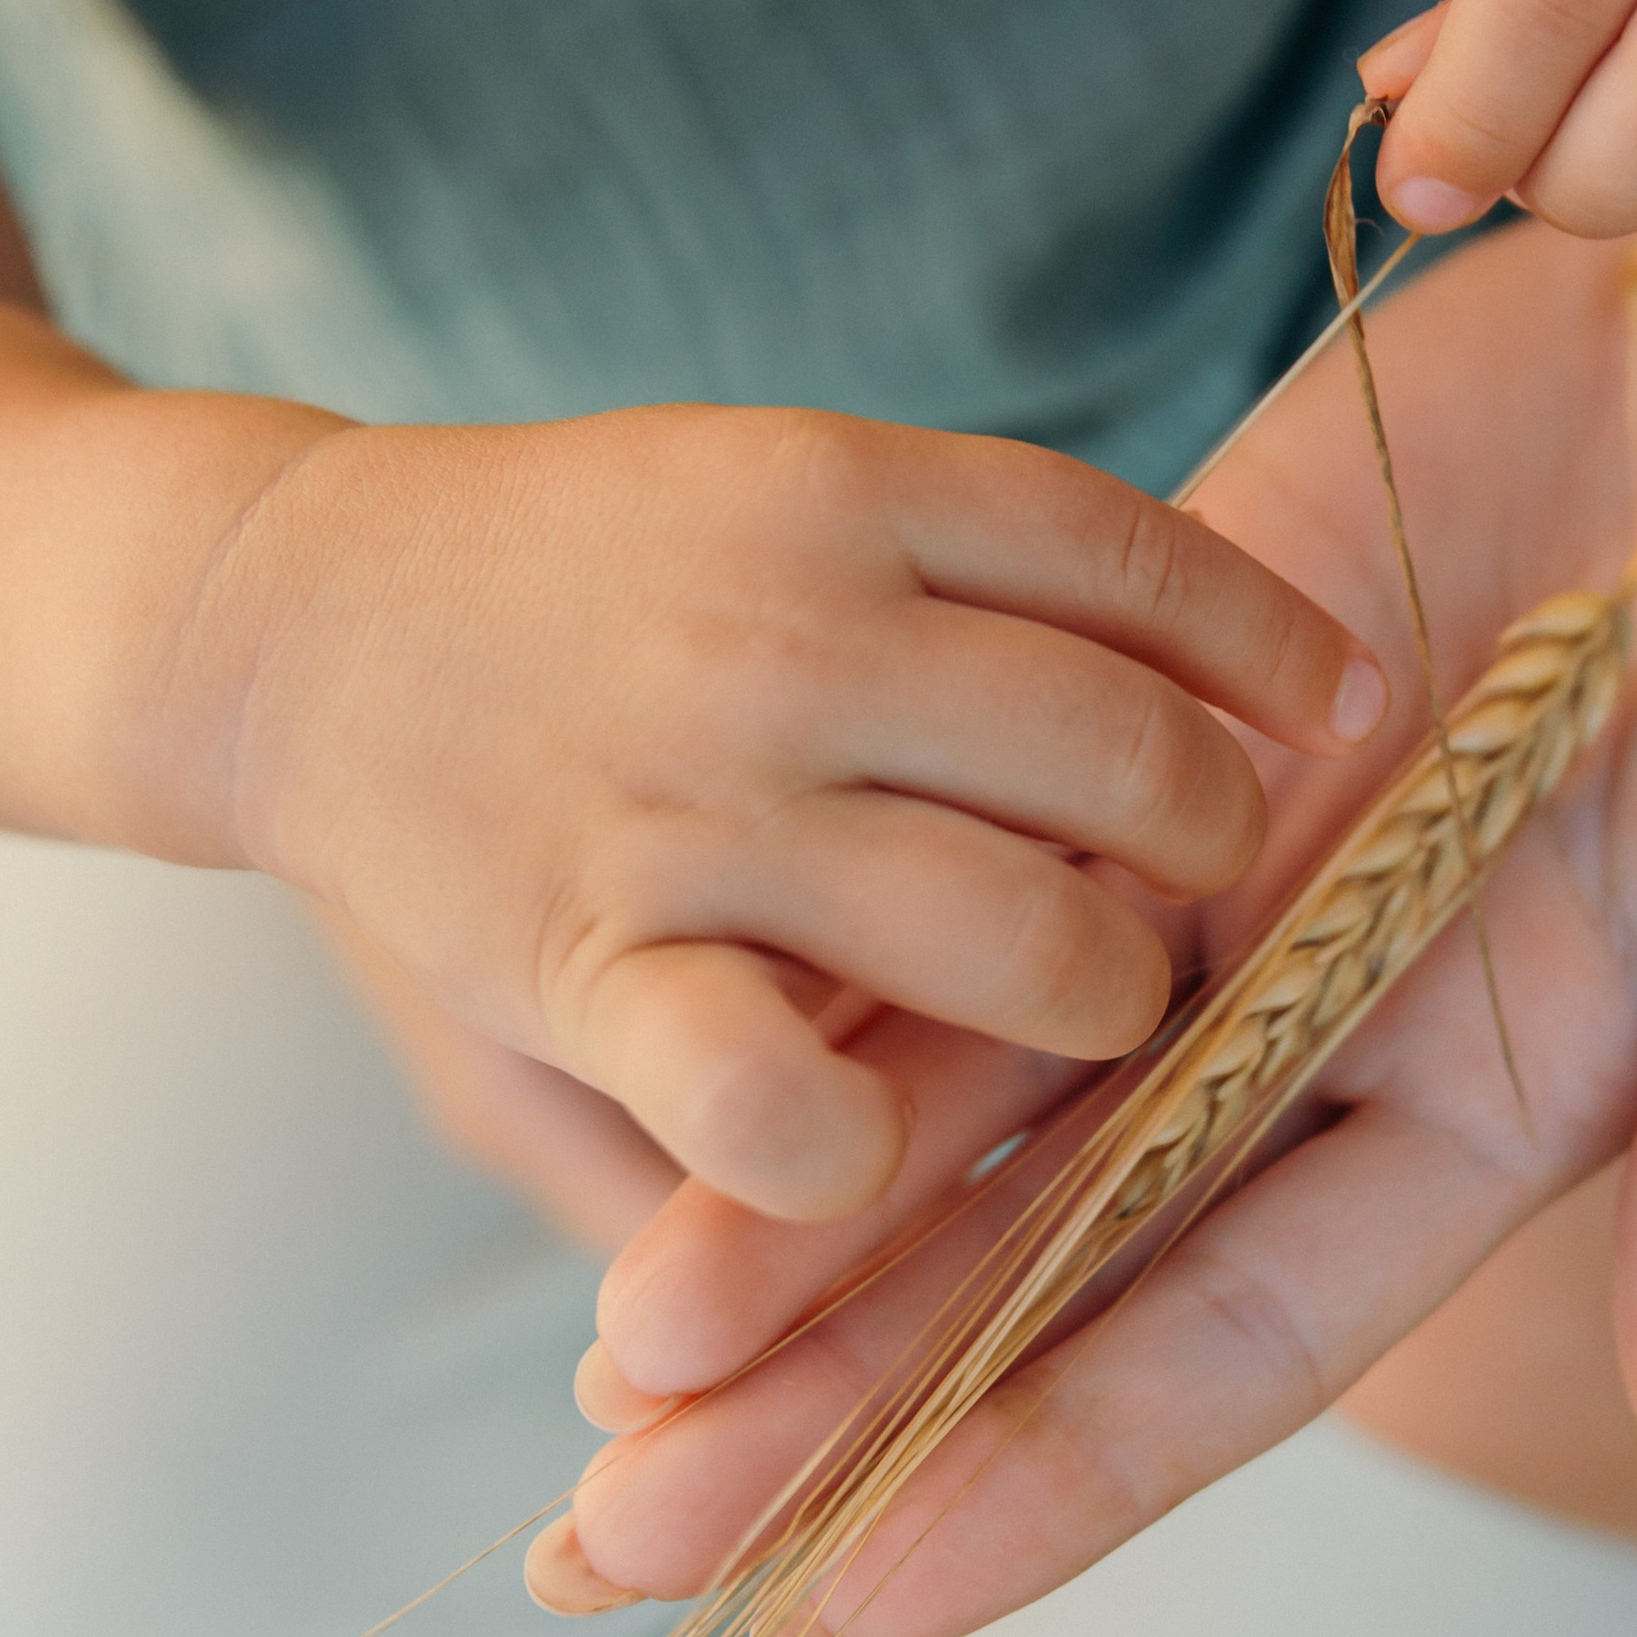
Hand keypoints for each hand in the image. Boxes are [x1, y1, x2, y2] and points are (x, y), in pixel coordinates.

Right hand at [196, 408, 1385, 1223]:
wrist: (294, 618)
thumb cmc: (587, 576)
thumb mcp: (777, 485)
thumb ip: (975, 567)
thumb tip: (1276, 680)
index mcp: (848, 490)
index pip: (1136, 559)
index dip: (1272, 643)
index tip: (1343, 709)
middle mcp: (791, 636)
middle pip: (1123, 758)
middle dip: (1203, 849)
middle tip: (1183, 889)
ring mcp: (695, 806)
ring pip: (1016, 937)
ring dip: (1093, 999)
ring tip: (1076, 1005)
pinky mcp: (587, 966)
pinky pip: (781, 1100)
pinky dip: (854, 1151)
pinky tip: (878, 1141)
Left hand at [552, 218, 1636, 1633]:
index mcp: (1498, 1101)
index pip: (1242, 1339)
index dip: (1056, 1472)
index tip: (854, 1602)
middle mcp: (1330, 1023)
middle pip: (1052, 1263)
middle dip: (849, 1410)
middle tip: (625, 1539)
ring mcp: (1217, 867)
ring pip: (959, 1089)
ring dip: (775, 1222)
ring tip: (594, 1370)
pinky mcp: (1133, 698)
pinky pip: (936, 856)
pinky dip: (805, 967)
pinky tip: (641, 1058)